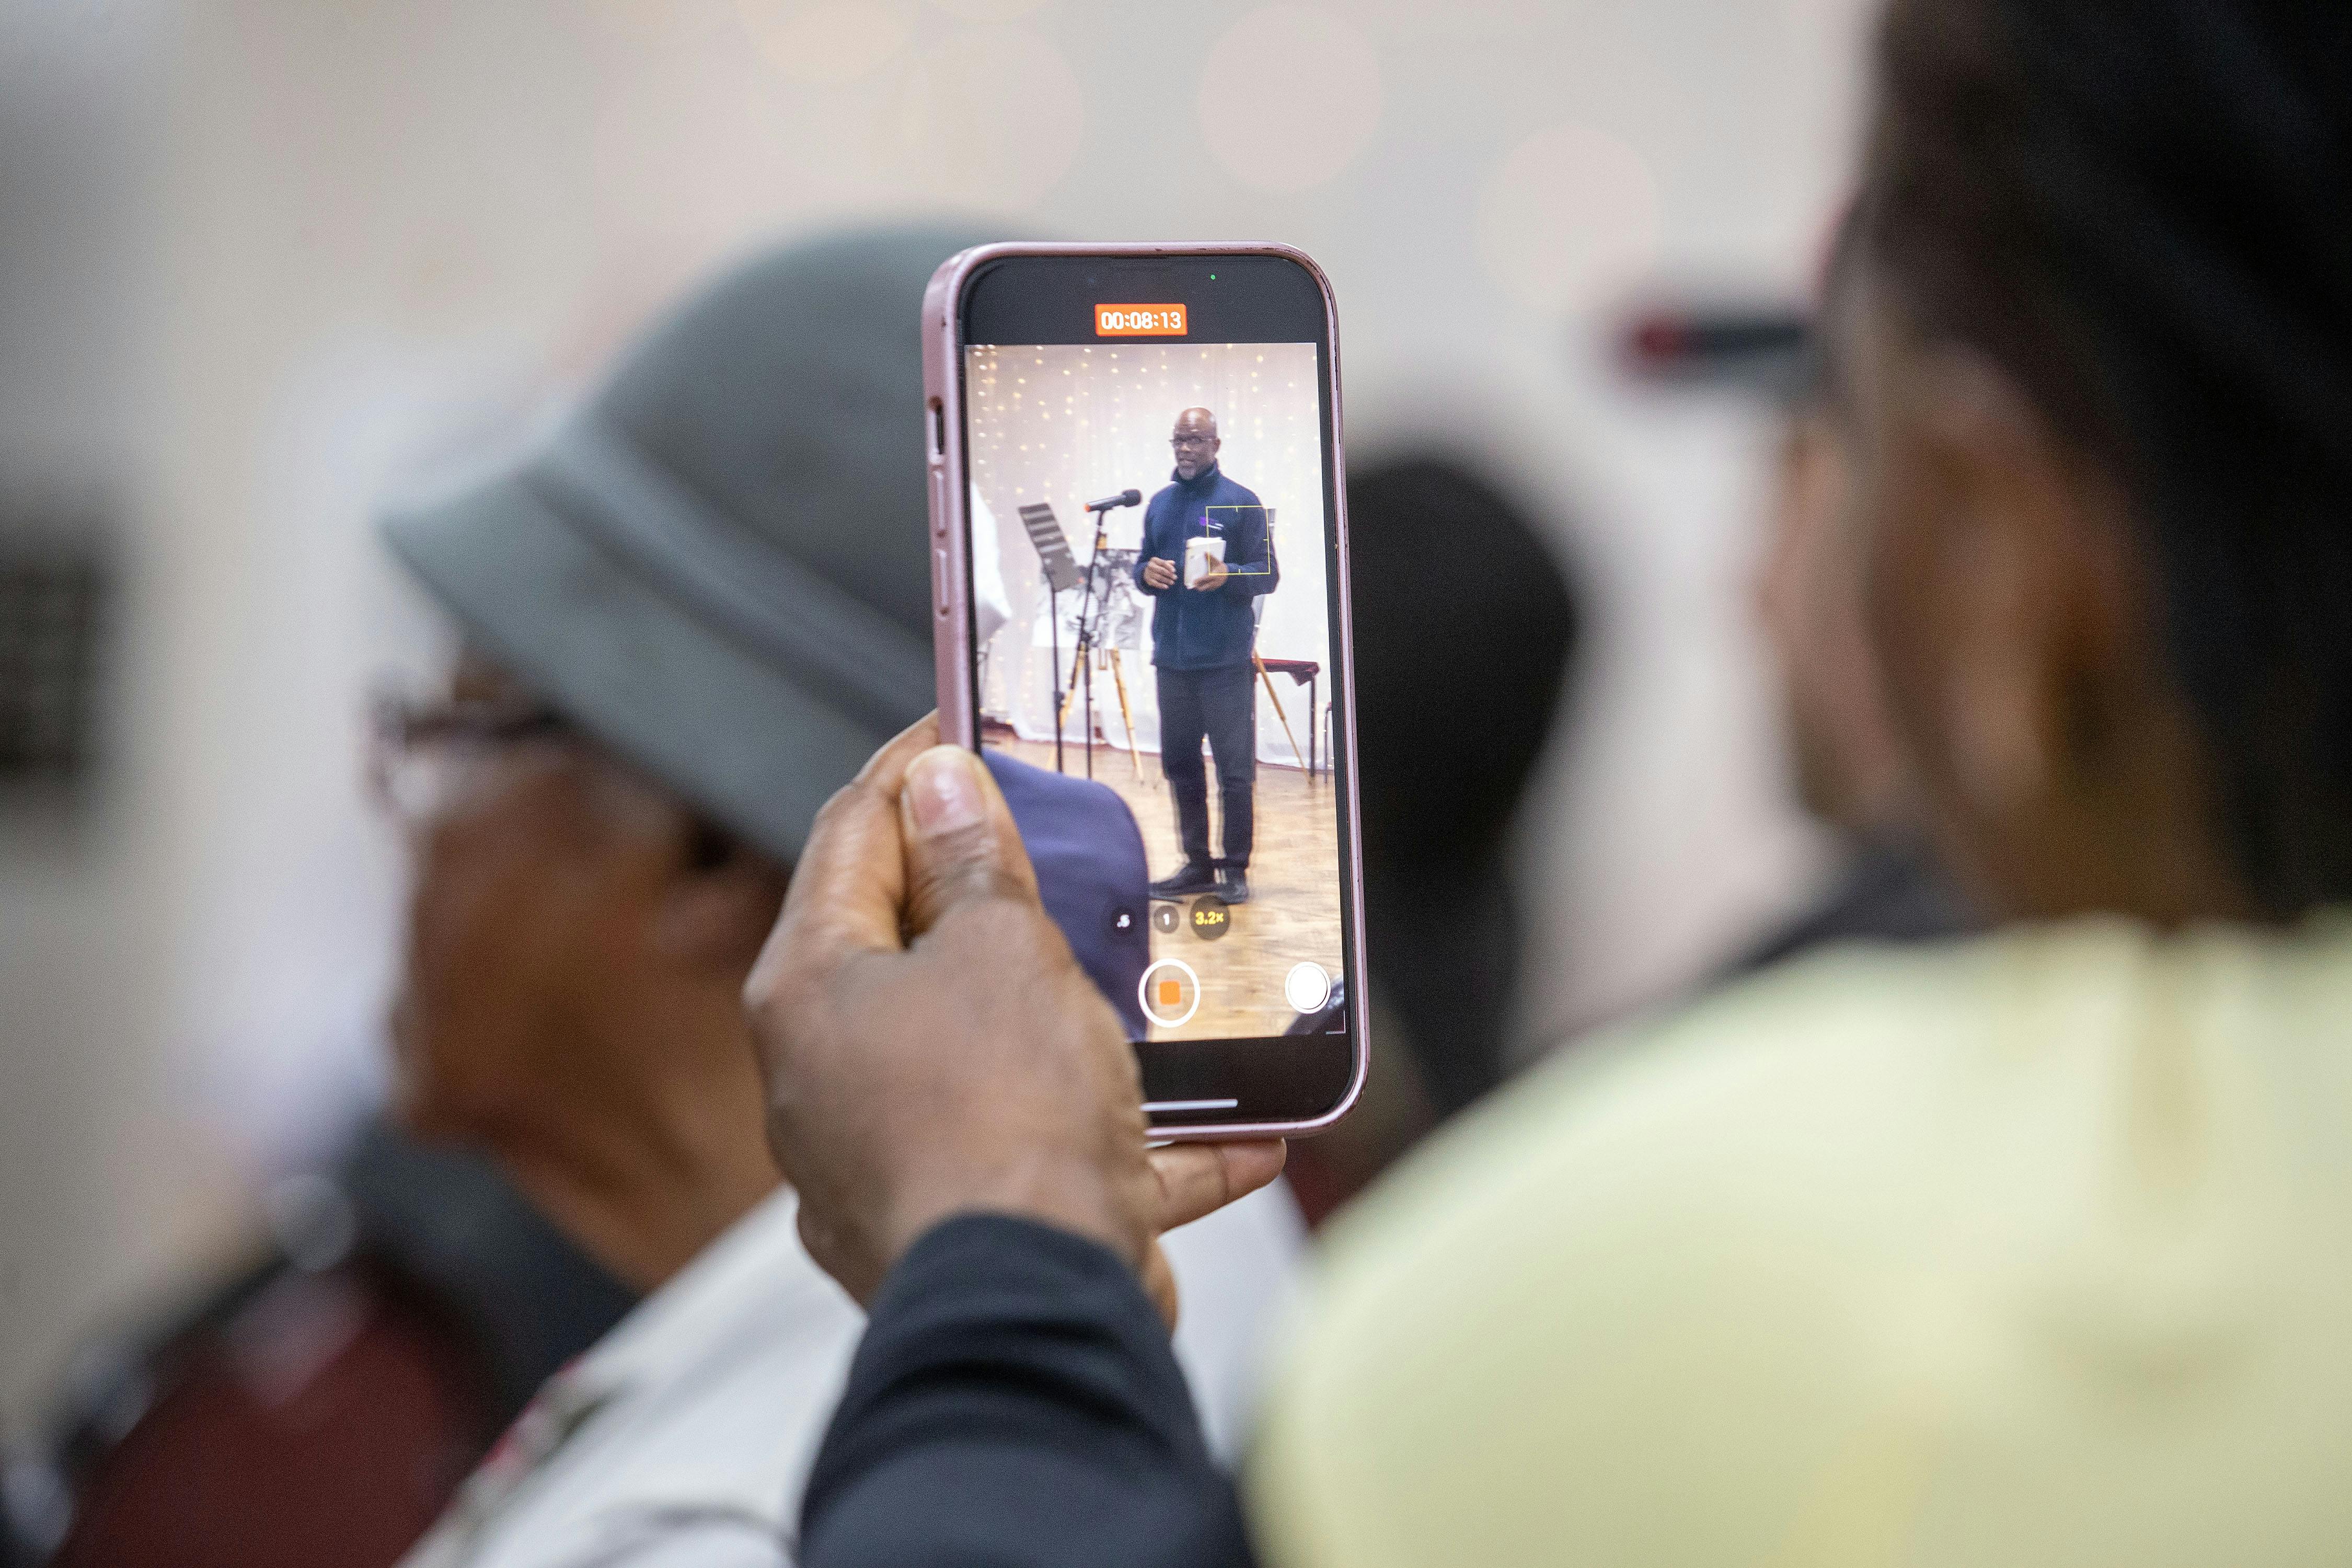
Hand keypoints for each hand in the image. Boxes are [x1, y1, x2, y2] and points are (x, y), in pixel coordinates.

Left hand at [743, 716, 1285, 1324]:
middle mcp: (834, 1078)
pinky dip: (1141, 1140)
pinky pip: (1061, 1157)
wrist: (1033, 1310)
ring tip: (1158, 985)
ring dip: (1084, 1022)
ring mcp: (901, 1160)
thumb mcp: (1001, 950)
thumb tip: (938, 783)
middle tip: (1069, 840)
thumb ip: (973, 864)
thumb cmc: (1002, 1120)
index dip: (912, 769)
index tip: (966, 726)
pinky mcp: (975, 1224)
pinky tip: (1237, 1133)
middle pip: (918, 947)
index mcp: (812, 992)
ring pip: (998, 1056)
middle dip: (1005, 897)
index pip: (851, 837)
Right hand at [1143, 556, 1177, 589]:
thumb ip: (1167, 563)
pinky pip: (1155, 583)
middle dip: (1169, 574)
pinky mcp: (1148, 580)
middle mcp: (1150, 566)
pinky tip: (1166, 587)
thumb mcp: (1161, 563)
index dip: (1169, 567)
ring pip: (1159, 577)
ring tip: (1172, 582)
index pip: (1163, 563)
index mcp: (1154, 560)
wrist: (1146, 572)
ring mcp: (1148, 573)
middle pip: (1161, 570)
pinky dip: (1161, 585)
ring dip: (1166, 580)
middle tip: (1175, 577)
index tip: (1174, 571)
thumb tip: (1173, 563)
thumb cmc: (1157, 566)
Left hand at [1195, 558, 1228, 589]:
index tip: (1193, 580)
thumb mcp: (1216, 561)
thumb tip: (1204, 552)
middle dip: (1196, 586)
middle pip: (1203, 587)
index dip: (1198, 580)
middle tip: (1192, 583)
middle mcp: (1214, 583)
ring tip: (1195, 583)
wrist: (1228, 574)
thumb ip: (1210, 557)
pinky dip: (1203, 587)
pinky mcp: (1214, 588)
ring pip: (1204, 589)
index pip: (1205, 579)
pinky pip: (1207, 589)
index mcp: (1214, 576)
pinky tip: (1200, 584)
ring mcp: (1214, 586)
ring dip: (1199, 587)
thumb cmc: (1220, 567)